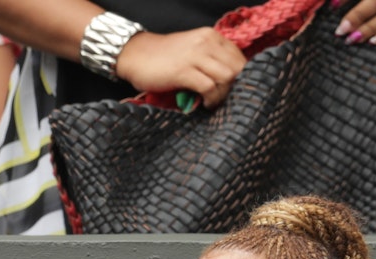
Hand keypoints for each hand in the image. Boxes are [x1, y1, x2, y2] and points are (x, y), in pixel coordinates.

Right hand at [115, 28, 246, 108]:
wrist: (134, 55)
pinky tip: (206, 104)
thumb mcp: (191, 51)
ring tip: (214, 103)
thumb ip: (209, 60)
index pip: (239, 57)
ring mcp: (195, 55)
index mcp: (211, 37)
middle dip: (235, 87)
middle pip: (237, 68)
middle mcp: (206, 42)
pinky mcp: (184, 71)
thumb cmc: (162, 58)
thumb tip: (227, 82)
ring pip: (227, 77)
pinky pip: (209, 87)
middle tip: (225, 100)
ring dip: (224, 95)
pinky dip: (212, 99)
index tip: (231, 91)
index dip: (240, 77)